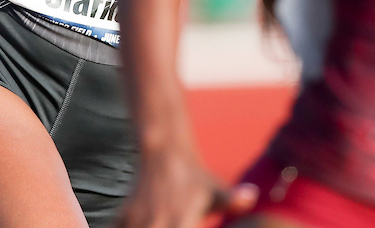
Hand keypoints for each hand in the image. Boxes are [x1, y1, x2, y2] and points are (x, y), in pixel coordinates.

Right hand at [115, 149, 257, 227]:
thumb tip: (252, 196)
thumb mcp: (214, 191)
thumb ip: (233, 199)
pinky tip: (142, 223)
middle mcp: (158, 222)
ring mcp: (138, 220)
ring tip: (156, 223)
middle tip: (170, 225)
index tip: (185, 224)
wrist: (164, 154)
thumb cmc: (194, 179)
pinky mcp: (122, 217)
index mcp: (182, 222)